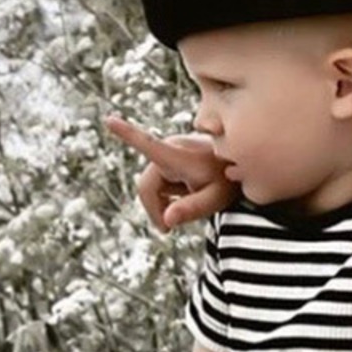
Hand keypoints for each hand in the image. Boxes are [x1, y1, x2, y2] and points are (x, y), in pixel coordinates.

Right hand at [105, 116, 236, 231]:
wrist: (242, 170)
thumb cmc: (230, 182)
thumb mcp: (216, 199)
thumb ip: (192, 209)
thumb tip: (166, 222)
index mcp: (178, 155)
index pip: (148, 144)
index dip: (126, 134)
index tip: (109, 120)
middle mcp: (170, 149)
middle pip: (148, 186)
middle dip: (155, 208)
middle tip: (167, 231)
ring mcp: (171, 152)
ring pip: (154, 186)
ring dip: (165, 202)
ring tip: (190, 208)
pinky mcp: (173, 157)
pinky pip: (161, 182)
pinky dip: (170, 195)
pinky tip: (188, 198)